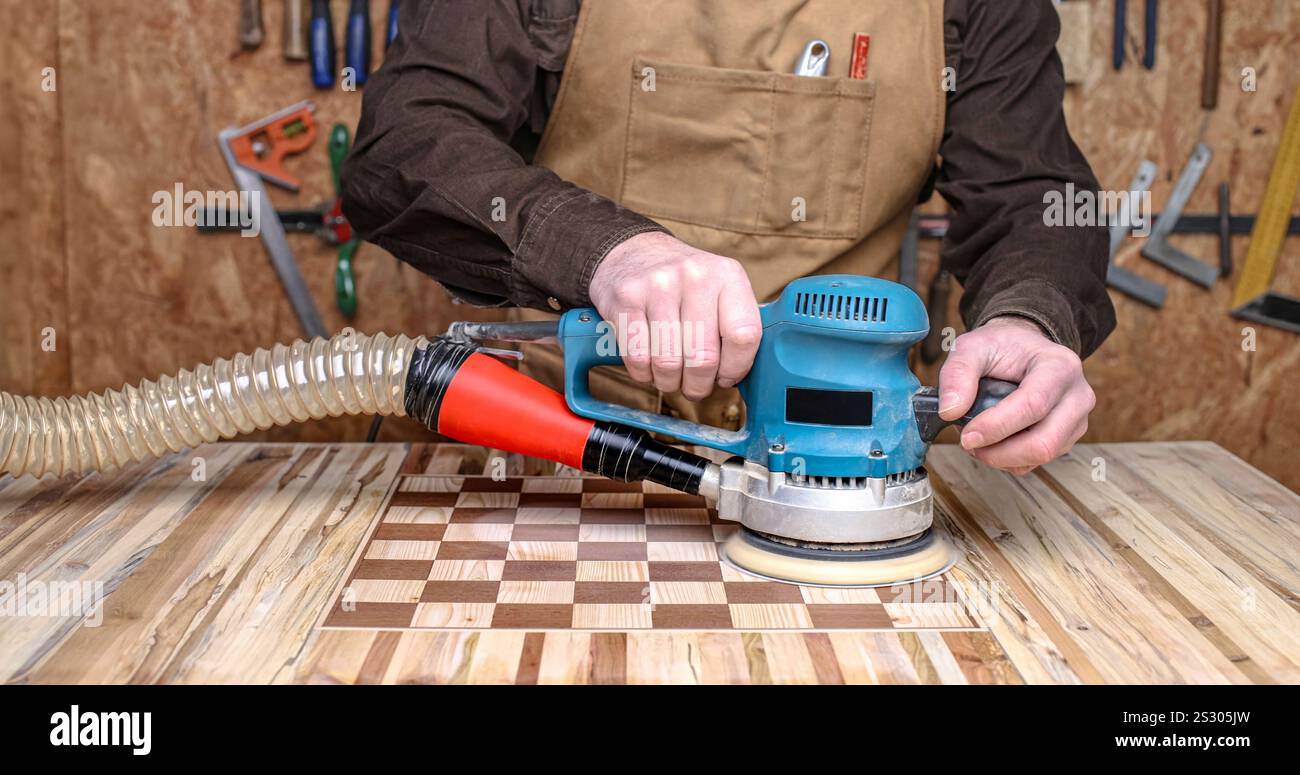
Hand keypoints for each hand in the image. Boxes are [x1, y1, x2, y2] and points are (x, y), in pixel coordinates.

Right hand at [589, 232, 761, 399]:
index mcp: (728, 276)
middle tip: (694, 387)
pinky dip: (643, 374)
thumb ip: (735, 325)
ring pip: (668, 363)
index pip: (744, 335)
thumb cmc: (683, 283)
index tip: (726, 377)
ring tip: (670, 378)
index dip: (736, 368)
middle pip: (704, 357)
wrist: (633, 252)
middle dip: (698, 385)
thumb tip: (741, 376)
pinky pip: (638, 358)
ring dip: (670, 382)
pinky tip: (649, 368)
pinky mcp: (626, 300)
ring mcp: (658, 286)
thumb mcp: (720, 289)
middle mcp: (695, 277)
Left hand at [938, 316, 1094, 474]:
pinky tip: (993, 443)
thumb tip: (950, 412)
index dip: (997, 426)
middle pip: (1044, 441)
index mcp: (1060, 366)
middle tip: (968, 443)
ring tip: (977, 441)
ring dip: (1002, 458)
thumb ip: (957, 373)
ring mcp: (1076, 420)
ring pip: (1042, 456)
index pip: (1033, 405)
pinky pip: (1038, 462)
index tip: (967, 436)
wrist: (1023, 349)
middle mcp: (1077, 395)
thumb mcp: (972, 347)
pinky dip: (1010, 460)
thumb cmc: (1001, 347)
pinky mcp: (1067, 437)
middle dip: (999, 452)